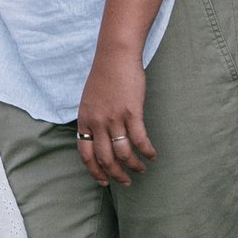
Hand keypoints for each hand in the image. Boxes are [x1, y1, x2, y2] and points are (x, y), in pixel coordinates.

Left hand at [76, 39, 155, 184]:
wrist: (115, 55)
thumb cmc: (104, 75)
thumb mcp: (89, 100)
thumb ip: (92, 119)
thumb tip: (98, 138)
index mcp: (85, 120)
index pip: (85, 154)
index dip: (95, 171)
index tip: (104, 181)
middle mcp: (97, 122)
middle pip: (105, 158)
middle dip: (116, 175)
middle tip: (126, 182)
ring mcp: (114, 117)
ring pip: (123, 152)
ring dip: (133, 165)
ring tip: (141, 169)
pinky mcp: (131, 111)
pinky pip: (139, 139)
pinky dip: (146, 151)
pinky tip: (152, 155)